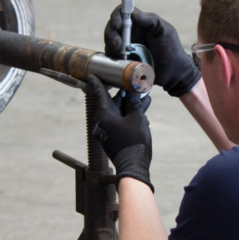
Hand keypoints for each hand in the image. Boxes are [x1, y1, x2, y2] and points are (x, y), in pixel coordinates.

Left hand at [85, 75, 153, 191]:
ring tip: (145, 97)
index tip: (93, 73)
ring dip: (131, 106)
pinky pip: (122, 122)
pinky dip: (130, 116)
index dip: (98, 82)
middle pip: (112, 103)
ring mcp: (108, 130)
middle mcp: (103, 122)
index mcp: (103, 114)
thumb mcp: (137, 118)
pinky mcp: (115, 137)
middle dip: (125, 95)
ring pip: (120, 113)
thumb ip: (134, 104)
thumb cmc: (134, 141)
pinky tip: (143, 112)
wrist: (133, 165)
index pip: (99, 93)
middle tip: (134, 85)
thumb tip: (132, 94)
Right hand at [104, 6, 200, 97]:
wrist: (172, 74)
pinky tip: (118, 59)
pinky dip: (111, 55)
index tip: (119, 24)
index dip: (117, 16)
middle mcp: (130, 33)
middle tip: (118, 43)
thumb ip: (150, 19)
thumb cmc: (171, 50)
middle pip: (112, 26)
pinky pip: (111, 55)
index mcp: (139, 23)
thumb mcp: (165, 30)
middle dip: (111, 33)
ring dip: (111, 44)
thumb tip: (132, 14)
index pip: (122, 12)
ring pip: (109, 40)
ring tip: (119, 51)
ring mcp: (125, 47)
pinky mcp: (122, 60)